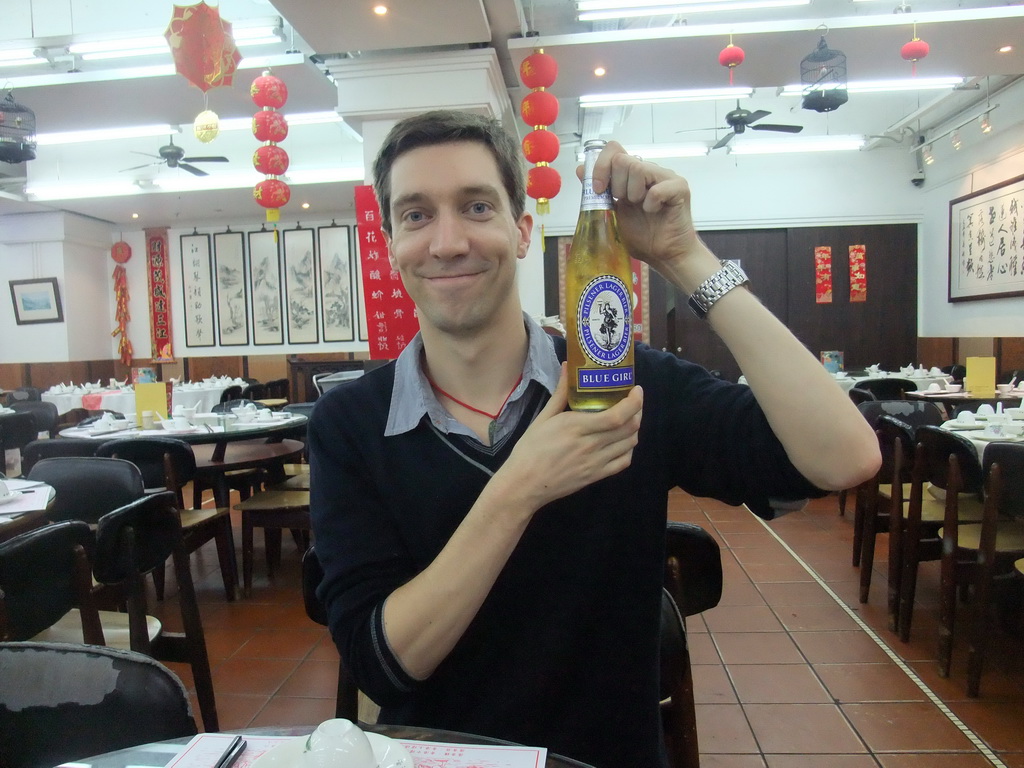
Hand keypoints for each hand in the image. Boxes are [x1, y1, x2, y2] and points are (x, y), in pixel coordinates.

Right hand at [494, 364, 642, 512]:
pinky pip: (623, 462)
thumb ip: (561, 393)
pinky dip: (629, 449)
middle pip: (629, 428)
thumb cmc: (531, 449)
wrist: (525, 484)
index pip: (616, 416)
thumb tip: (568, 366)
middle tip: (633, 401)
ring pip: (629, 444)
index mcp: (577, 428)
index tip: (636, 390)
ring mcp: (596, 463)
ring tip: (629, 419)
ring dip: (635, 429)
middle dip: (638, 411)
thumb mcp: (543, 418)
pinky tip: (622, 441)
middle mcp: (591, 445)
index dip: (633, 402)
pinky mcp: (597, 476)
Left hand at [577, 141, 717, 284]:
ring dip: (633, 194)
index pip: (614, 149)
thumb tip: (580, 169)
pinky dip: (650, 205)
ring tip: (642, 208)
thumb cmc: (643, 236)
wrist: (664, 255)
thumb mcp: (612, 212)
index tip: (599, 190)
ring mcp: (665, 176)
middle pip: (622, 159)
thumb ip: (600, 190)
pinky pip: (656, 190)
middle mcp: (649, 170)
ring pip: (637, 168)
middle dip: (616, 185)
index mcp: (631, 174)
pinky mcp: (679, 187)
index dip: (601, 166)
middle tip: (626, 204)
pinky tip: (654, 212)